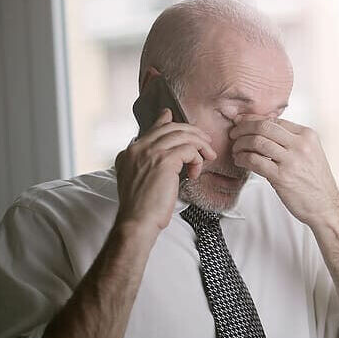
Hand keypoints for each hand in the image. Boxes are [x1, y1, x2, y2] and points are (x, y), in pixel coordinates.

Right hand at [115, 108, 216, 232]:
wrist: (137, 221)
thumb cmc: (142, 207)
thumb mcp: (139, 180)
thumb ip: (146, 164)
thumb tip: (165, 155)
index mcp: (129, 152)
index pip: (152, 129)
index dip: (166, 121)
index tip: (173, 116)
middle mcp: (137, 148)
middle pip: (170, 128)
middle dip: (192, 132)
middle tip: (205, 141)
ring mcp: (150, 153)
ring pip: (182, 136)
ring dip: (200, 145)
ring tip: (208, 155)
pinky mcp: (164, 161)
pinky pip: (188, 150)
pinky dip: (197, 159)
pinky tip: (196, 172)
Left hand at [230, 115, 338, 227]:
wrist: (326, 206)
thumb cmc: (316, 182)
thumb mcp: (311, 153)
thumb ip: (292, 140)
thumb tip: (265, 129)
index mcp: (308, 135)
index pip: (275, 120)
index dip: (253, 119)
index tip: (241, 122)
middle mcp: (301, 145)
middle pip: (263, 126)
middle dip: (243, 128)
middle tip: (234, 134)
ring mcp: (292, 161)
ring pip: (257, 141)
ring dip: (240, 144)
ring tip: (236, 150)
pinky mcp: (282, 177)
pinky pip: (254, 160)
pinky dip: (242, 158)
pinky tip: (240, 161)